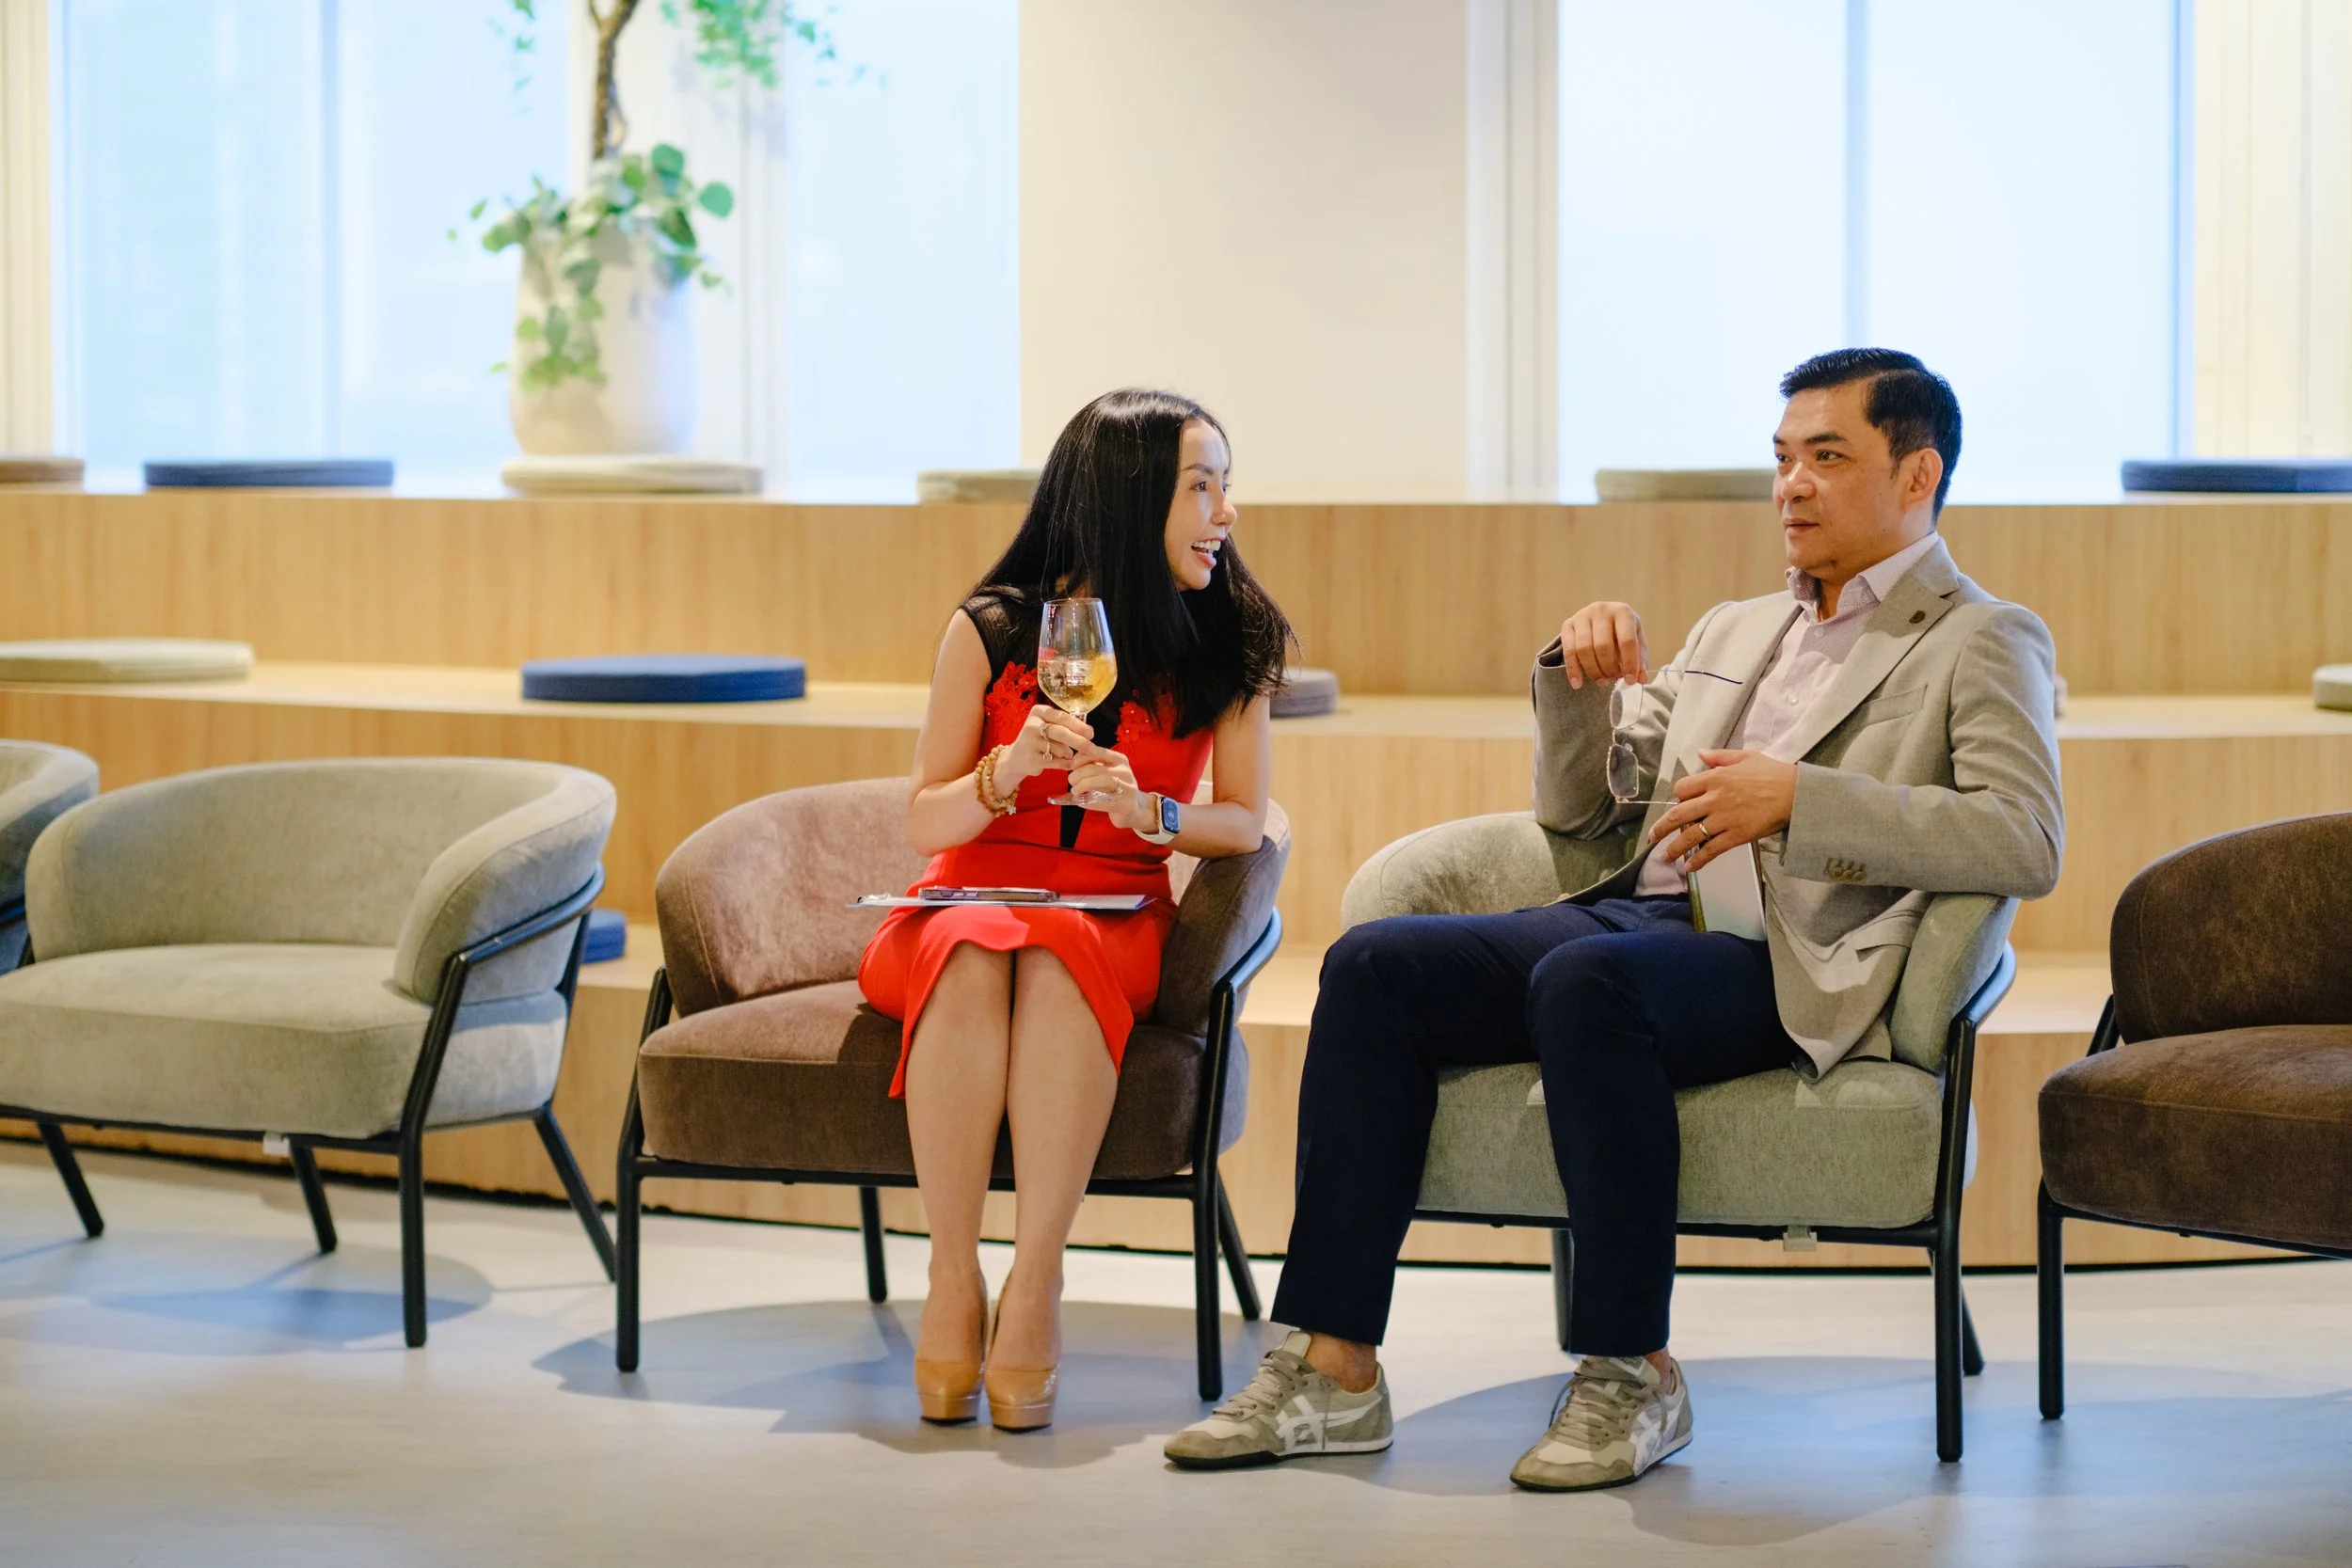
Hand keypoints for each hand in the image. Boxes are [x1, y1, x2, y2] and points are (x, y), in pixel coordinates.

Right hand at [995, 704, 1097, 790]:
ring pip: (1059, 748)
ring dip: (1069, 753)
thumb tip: (1089, 732)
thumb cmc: (1039, 739)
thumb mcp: (1048, 726)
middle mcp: (1031, 725)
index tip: (1091, 733)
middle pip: (1061, 732)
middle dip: (1079, 741)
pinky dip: (1065, 763)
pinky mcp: (1031, 759)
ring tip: (1068, 754)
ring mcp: (1029, 742)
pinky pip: (1055, 761)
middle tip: (1093, 749)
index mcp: (1038, 712)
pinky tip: (1068, 764)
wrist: (1016, 758)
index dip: (1079, 725)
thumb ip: (1066, 726)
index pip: (1062, 716)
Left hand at [1066, 746, 1150, 827]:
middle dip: (1078, 775)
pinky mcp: (1126, 804)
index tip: (1072, 766)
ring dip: (1083, 786)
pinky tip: (1081, 802)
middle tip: (1071, 781)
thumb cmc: (1114, 789)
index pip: (1096, 751)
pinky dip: (1088, 802)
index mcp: (1120, 759)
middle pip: (1095, 768)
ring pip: (1102, 781)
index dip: (1080, 758)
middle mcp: (1125, 771)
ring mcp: (1128, 788)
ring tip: (1075, 791)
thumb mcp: (1106, 772)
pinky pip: (1103, 801)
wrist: (1133, 808)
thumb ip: (1092, 766)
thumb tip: (1071, 764)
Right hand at [1558, 601, 1647, 689]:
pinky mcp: (1568, 624)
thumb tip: (1641, 679)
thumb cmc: (1622, 632)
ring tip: (1601, 681)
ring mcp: (1582, 615)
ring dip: (1593, 671)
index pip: (1627, 640)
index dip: (1629, 663)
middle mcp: (1601, 610)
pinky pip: (1568, 651)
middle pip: (1603, 646)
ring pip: (1584, 649)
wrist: (1602, 617)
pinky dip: (1573, 670)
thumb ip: (1640, 660)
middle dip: (1609, 668)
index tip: (1630, 681)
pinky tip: (1578, 684)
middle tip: (1613, 679)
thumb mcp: (1637, 642)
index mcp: (1622, 611)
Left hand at [1647, 749, 1797, 872]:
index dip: (1678, 798)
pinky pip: (1711, 850)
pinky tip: (1689, 867)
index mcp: (1715, 778)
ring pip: (1691, 835)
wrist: (1797, 793)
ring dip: (1674, 848)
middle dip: (1661, 827)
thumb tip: (1700, 753)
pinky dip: (1697, 860)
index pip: (1683, 789)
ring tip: (1664, 857)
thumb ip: (1719, 756)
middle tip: (1652, 837)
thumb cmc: (1773, 773)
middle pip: (1679, 814)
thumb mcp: (1745, 756)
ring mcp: (1724, 819)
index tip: (1679, 805)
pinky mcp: (1736, 836)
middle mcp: (1715, 799)